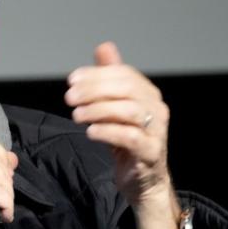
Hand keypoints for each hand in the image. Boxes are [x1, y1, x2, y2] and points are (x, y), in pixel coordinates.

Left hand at [66, 42, 179, 228]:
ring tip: (76, 115)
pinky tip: (90, 131)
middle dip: (94, 89)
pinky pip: (130, 136)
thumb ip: (110, 79)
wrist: (143, 181)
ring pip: (129, 110)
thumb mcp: (116, 108)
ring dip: (98, 109)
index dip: (96, 74)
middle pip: (127, 89)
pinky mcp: (151, 152)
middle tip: (69, 97)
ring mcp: (157, 131)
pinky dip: (108, 131)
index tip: (72, 80)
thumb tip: (104, 47)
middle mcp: (157, 109)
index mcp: (148, 94)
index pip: (124, 74)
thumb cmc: (128, 141)